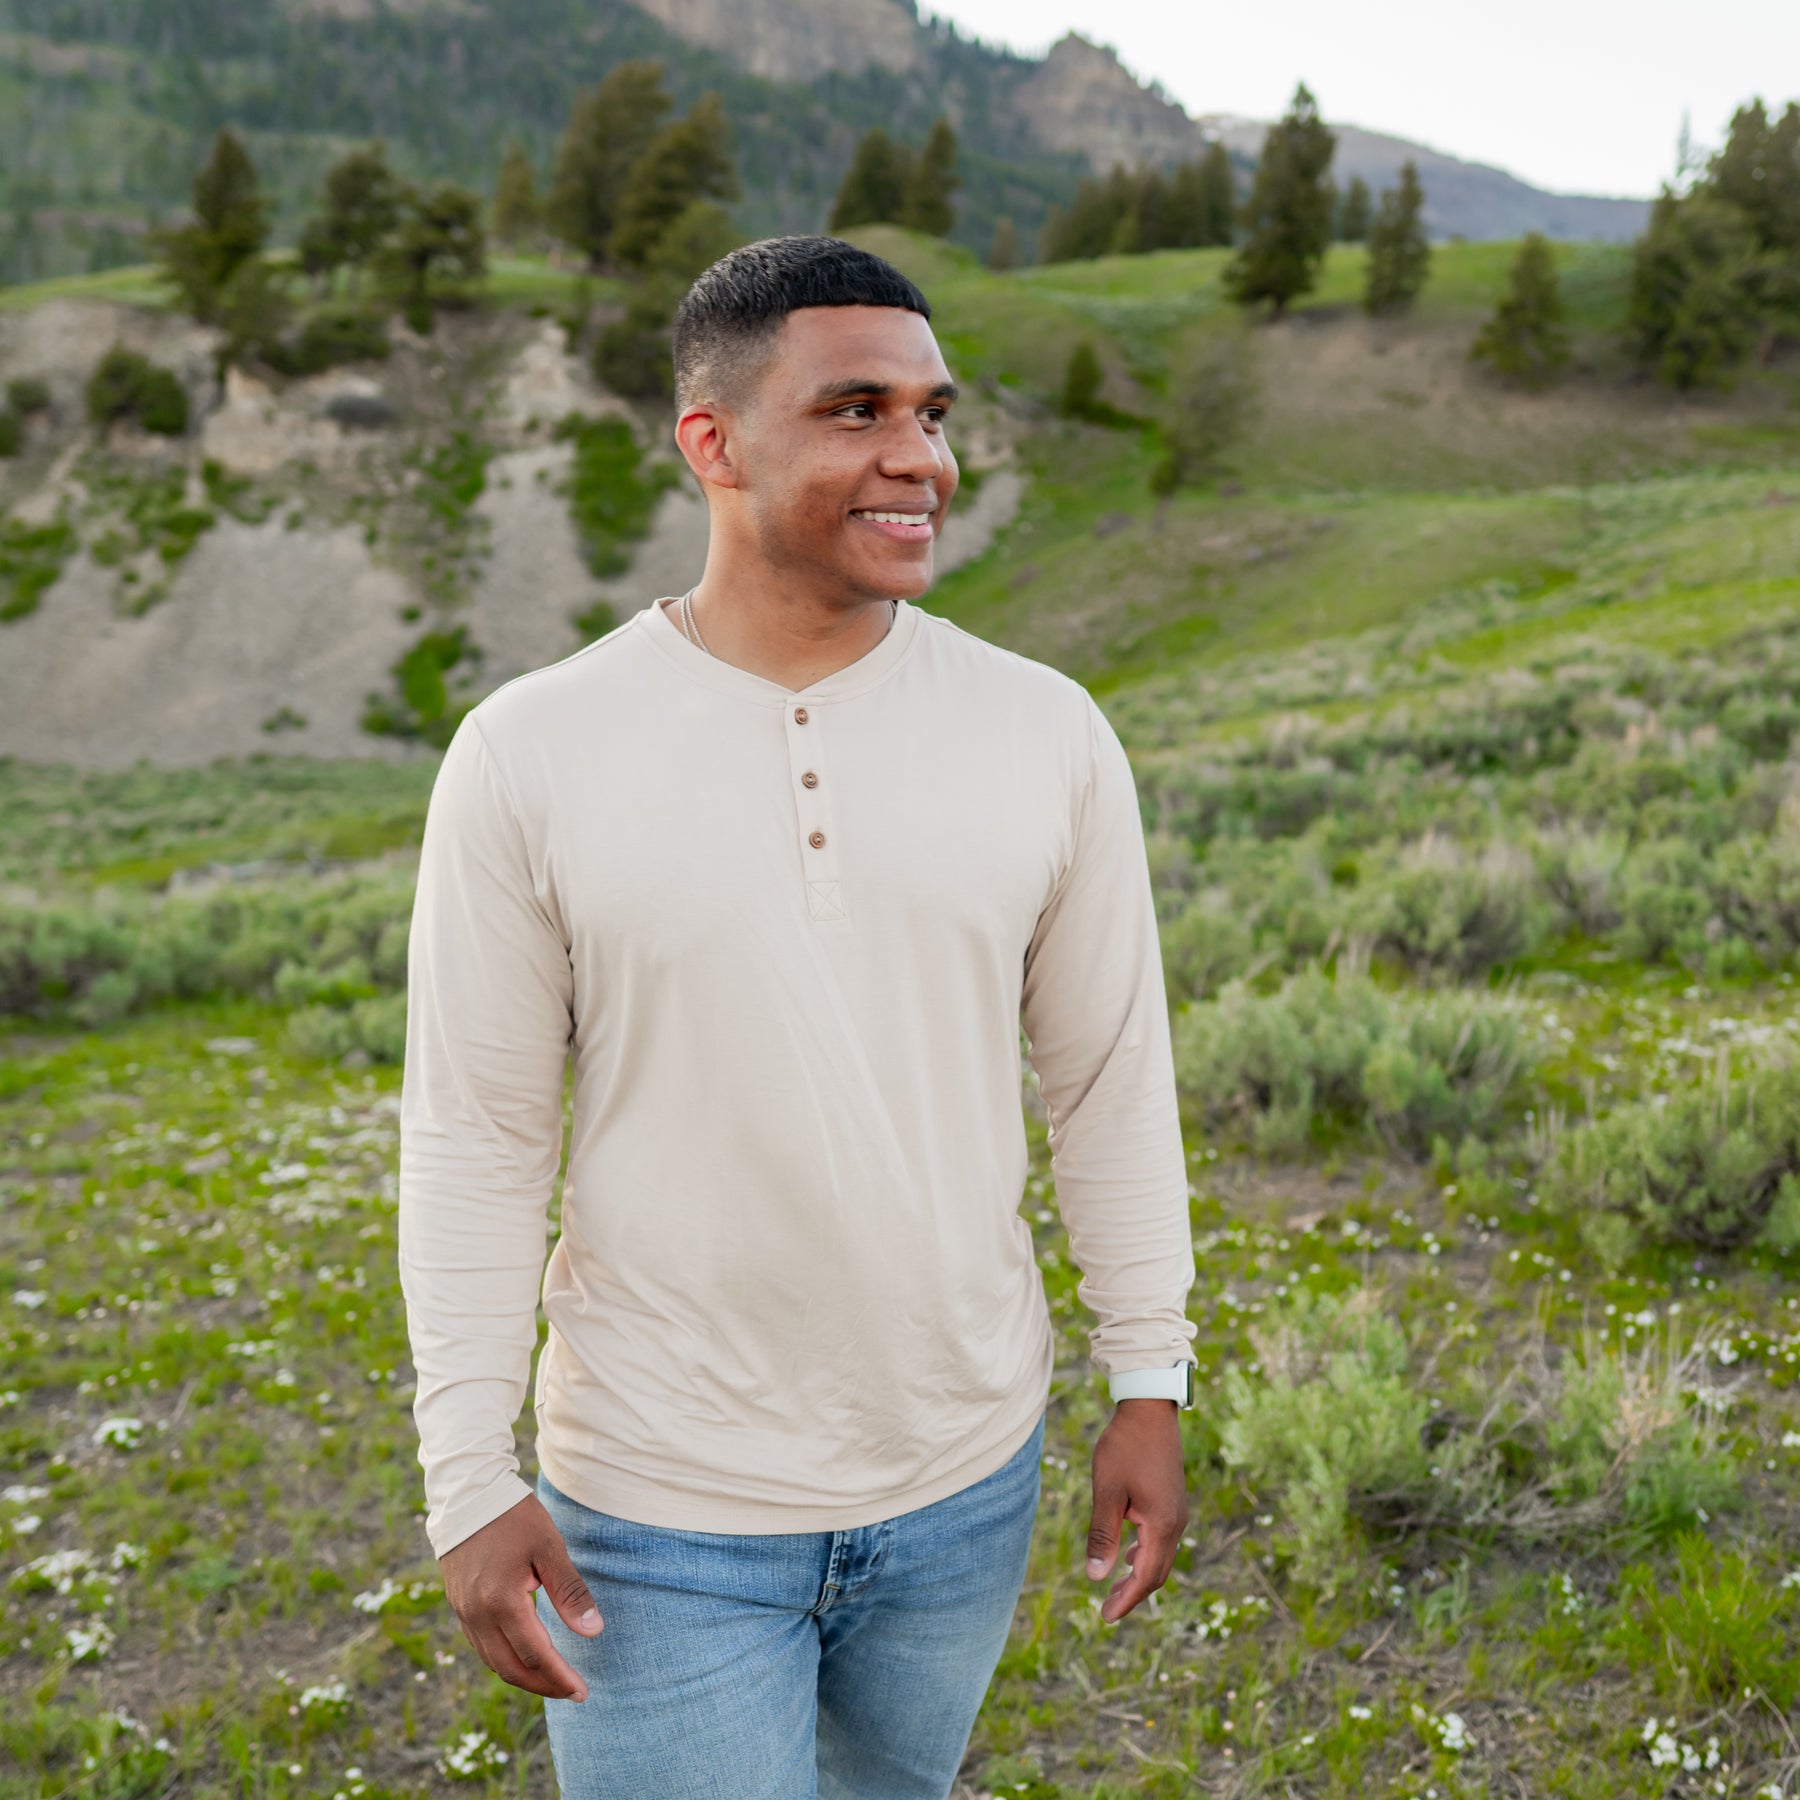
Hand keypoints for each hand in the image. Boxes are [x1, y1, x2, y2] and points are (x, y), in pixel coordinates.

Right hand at [440, 1494, 601, 1700]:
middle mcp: (477, 1615)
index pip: (536, 1655)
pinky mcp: (458, 1605)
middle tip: (571, 1691)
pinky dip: (504, 1659)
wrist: (468, 1493)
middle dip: (543, 1685)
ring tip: (552, 1679)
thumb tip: (593, 1632)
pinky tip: (524, 1655)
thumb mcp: (549, 1548)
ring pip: (493, 1662)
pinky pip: (481, 1646)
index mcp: (501, 1602)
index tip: (582, 1691)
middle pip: (511, 1669)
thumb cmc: (514, 1517)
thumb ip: (570, 1593)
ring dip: (523, 1676)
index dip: (560, 1677)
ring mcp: (463, 1612)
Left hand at [1084, 1398, 1187, 1623]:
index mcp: (1161, 1525)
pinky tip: (1128, 1555)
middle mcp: (1175, 1523)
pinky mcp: (1172, 1501)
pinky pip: (1162, 1540)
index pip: (1145, 1576)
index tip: (1105, 1617)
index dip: (1126, 1599)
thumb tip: (1096, 1577)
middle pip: (1157, 1572)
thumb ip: (1102, 1534)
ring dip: (1139, 1575)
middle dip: (1133, 1593)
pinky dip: (1145, 1555)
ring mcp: (1177, 1512)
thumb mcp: (1107, 1491)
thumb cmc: (1125, 1448)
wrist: (1149, 1410)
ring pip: (1161, 1557)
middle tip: (1107, 1610)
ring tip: (1115, 1588)